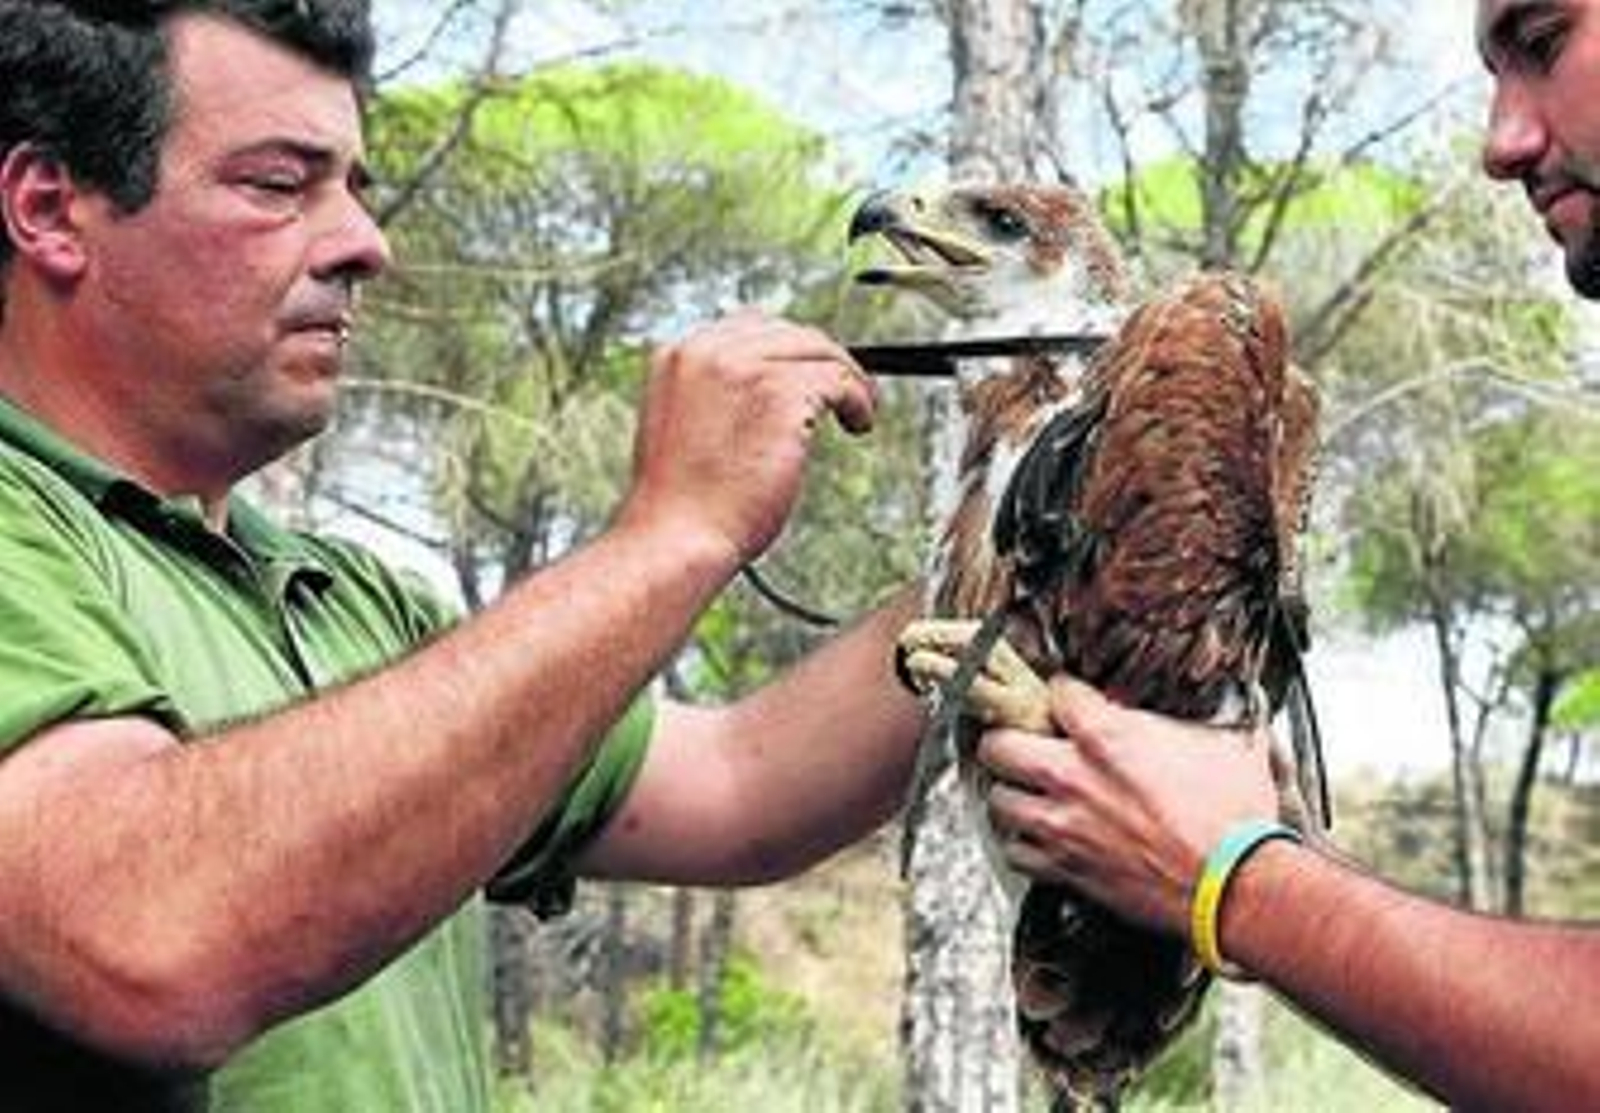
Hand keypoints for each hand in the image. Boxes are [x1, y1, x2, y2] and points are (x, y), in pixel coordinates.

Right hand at [620, 310, 876, 563]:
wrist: (677, 538)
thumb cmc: (682, 505)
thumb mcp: (685, 430)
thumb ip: (716, 397)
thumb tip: (768, 393)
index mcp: (678, 355)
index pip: (749, 327)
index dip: (788, 351)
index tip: (811, 375)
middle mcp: (707, 350)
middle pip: (788, 333)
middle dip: (821, 361)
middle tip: (845, 392)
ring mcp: (744, 367)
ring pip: (819, 352)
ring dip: (848, 380)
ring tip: (859, 411)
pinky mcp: (780, 392)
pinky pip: (839, 380)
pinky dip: (858, 400)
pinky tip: (860, 423)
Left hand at [977, 675, 1278, 933]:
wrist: (1237, 889)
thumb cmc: (1237, 820)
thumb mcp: (1229, 744)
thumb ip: (1214, 713)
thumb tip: (1230, 697)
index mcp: (1108, 736)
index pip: (1056, 692)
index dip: (1065, 694)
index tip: (1070, 703)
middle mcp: (1072, 777)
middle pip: (997, 744)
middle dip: (1009, 740)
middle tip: (1025, 744)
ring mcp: (1063, 826)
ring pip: (997, 800)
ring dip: (1010, 794)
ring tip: (1026, 793)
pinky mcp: (1066, 869)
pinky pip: (1015, 852)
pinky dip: (1022, 844)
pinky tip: (1038, 838)